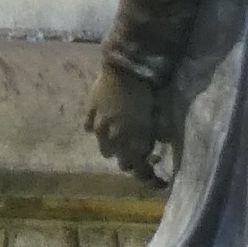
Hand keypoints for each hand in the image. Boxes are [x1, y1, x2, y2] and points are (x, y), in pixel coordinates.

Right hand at [87, 57, 177, 183]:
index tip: (157, 179)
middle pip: (121, 161)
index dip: (148, 176)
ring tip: (120, 137)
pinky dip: (96, 127)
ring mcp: (99, 125)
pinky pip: (89, 127)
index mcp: (134, 140)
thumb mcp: (158, 114)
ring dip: (113, 146)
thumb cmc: (148, 90)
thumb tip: (158, 144)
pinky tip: (103, 122)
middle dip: (131, 159)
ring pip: (104, 148)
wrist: (125, 67)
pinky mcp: (90, 111)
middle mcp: (115, 138)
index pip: (139, 169)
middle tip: (139, 152)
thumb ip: (156, 133)